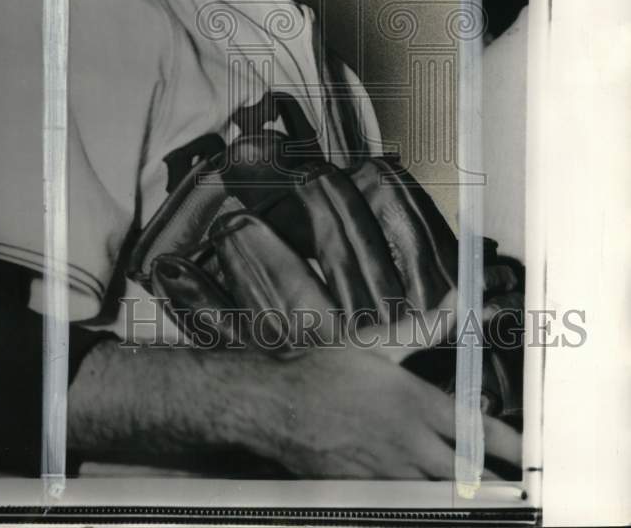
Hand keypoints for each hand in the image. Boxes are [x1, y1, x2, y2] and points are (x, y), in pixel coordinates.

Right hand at [254, 339, 521, 479]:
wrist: (276, 403)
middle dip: (491, 477)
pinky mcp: (367, 489)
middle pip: (466, 473)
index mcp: (416, 404)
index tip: (527, 452)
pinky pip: (405, 496)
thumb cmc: (323, 368)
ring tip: (474, 482)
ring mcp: (388, 471)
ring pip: (439, 490)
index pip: (477, 431)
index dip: (508, 446)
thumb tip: (458, 307)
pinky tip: (423, 484)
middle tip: (511, 479)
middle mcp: (409, 443)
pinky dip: (420, 492)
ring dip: (456, 486)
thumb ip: (424, 329)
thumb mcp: (376, 343)